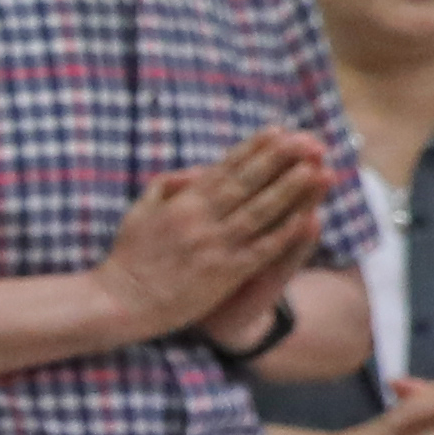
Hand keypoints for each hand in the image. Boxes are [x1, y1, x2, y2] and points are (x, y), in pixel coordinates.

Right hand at [95, 133, 329, 344]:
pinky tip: (305, 218)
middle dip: (279, 160)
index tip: (278, 131)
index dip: (253, 149)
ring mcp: (213, 246)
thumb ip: (167, 186)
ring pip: (259, 212)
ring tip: (315, 170)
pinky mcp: (223, 274)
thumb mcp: (139, 211)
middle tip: (308, 140)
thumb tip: (196, 170)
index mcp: (181, 203)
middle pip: (247, 183)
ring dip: (289, 190)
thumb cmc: (127, 258)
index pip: (224, 168)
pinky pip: (260, 250)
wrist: (118, 303)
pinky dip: (283, 233)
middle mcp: (200, 220)